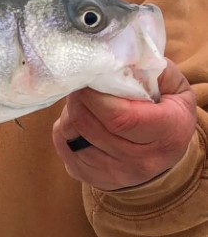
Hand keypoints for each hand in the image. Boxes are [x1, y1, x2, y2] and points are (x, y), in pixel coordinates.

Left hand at [52, 59, 196, 190]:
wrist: (166, 154)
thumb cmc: (166, 111)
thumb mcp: (172, 86)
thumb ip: (148, 68)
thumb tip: (116, 56)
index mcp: (167, 133)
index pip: (119, 117)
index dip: (94, 95)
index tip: (89, 78)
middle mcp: (142, 160)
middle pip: (88, 124)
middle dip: (78, 99)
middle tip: (82, 87)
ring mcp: (117, 174)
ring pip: (71, 135)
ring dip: (70, 114)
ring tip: (83, 105)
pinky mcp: (95, 180)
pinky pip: (64, 149)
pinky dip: (65, 131)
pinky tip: (79, 123)